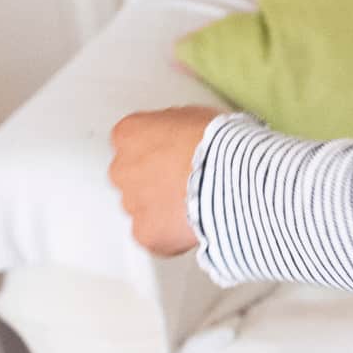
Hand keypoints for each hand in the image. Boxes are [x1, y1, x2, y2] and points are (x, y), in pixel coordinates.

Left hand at [108, 106, 218, 257]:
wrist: (230, 179)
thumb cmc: (216, 145)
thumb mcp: (192, 115)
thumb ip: (170, 127)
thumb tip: (176, 135)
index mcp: (129, 134)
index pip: (130, 142)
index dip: (155, 151)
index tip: (171, 156)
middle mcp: (122, 169)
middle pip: (131, 176)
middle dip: (152, 181)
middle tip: (182, 182)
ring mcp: (131, 203)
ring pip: (141, 208)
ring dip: (160, 208)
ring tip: (193, 204)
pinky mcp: (145, 233)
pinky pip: (154, 236)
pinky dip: (170, 235)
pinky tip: (193, 223)